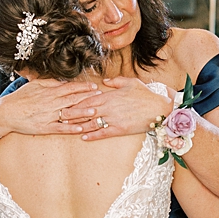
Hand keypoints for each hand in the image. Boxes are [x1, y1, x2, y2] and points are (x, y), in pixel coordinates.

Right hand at [0, 78, 103, 137]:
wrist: (5, 113)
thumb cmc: (19, 98)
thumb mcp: (33, 85)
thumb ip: (49, 83)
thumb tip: (62, 82)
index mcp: (48, 92)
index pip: (69, 88)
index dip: (82, 86)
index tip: (94, 86)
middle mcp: (50, 103)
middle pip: (72, 99)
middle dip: (87, 97)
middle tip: (101, 97)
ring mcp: (48, 116)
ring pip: (68, 113)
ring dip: (82, 112)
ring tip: (94, 112)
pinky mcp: (44, 127)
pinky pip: (59, 127)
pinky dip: (70, 128)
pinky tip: (80, 129)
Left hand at [60, 76, 174, 139]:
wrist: (160, 108)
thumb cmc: (146, 94)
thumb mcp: (131, 82)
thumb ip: (115, 81)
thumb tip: (104, 80)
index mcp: (110, 95)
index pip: (87, 99)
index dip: (75, 102)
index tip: (64, 104)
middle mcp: (109, 107)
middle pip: (85, 111)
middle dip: (70, 114)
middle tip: (58, 117)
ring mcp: (113, 119)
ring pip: (91, 123)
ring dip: (77, 126)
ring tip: (65, 128)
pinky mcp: (120, 129)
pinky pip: (103, 133)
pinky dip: (92, 135)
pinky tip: (83, 137)